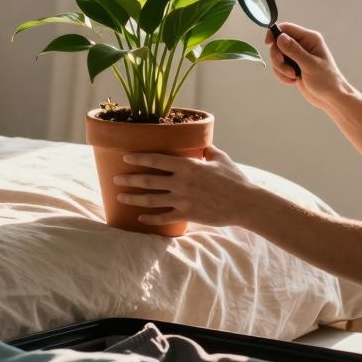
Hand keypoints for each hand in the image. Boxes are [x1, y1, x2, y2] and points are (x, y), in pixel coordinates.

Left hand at [113, 145, 261, 227]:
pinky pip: (163, 218)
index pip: (157, 160)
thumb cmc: (234, 179)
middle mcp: (181, 182)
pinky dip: (150, 219)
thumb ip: (206, 149)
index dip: (139, 159)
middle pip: (148, 180)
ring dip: (133, 198)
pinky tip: (140, 218)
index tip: (125, 158)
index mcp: (188, 166)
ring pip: (151, 200)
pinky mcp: (187, 215)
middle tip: (116, 179)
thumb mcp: (220, 158)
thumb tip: (200, 142)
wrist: (245, 203)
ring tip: (120, 197)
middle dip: (130, 179)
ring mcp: (183, 200)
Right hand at [264, 23, 348, 109]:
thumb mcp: (310, 65)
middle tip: (287, 70)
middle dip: (278, 58)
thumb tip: (280, 37)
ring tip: (293, 77)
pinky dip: (281, 75)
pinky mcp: (292, 66)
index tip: (268, 44)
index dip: (275, 34)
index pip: (287, 28)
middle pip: (278, 43)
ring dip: (280, 69)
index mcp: (310, 39)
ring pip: (277, 56)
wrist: (330, 98)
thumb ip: (294, 51)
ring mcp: (297, 56)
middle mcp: (302, 45)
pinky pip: (278, 67)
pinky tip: (292, 81)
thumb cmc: (327, 80)